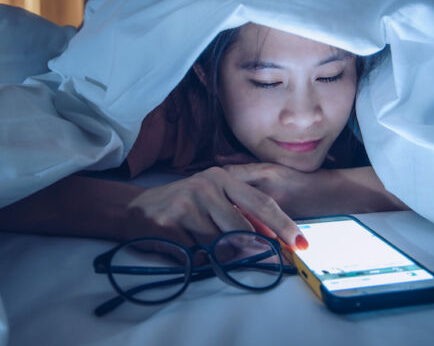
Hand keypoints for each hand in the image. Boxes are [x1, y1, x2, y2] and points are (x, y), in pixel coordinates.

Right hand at [125, 166, 305, 248]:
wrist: (133, 208)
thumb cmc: (182, 206)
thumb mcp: (213, 201)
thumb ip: (240, 215)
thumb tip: (270, 238)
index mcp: (222, 177)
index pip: (261, 203)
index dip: (283, 224)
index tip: (300, 242)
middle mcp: (207, 185)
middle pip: (242, 229)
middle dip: (248, 248)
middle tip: (254, 257)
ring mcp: (187, 203)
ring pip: (218, 244)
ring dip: (213, 252)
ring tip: (197, 239)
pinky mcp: (169, 223)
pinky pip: (195, 253)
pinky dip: (194, 256)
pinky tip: (182, 243)